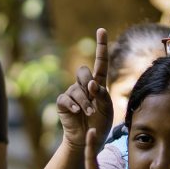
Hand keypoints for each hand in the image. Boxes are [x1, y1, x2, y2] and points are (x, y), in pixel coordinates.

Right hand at [53, 28, 112, 150]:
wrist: (87, 138)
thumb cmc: (99, 123)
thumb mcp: (107, 109)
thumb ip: (102, 95)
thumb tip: (92, 84)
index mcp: (98, 84)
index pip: (100, 62)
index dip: (101, 46)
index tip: (101, 30)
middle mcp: (84, 86)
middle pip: (83, 71)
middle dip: (88, 83)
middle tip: (93, 97)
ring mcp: (72, 93)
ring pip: (76, 88)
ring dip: (85, 101)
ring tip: (89, 112)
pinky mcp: (62, 102)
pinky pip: (65, 98)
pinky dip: (73, 104)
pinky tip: (76, 111)